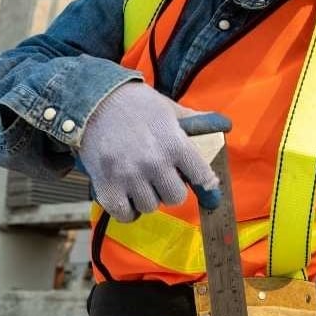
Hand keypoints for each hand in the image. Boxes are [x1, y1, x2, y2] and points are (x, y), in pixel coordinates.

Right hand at [78, 82, 218, 221]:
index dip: (203, 181)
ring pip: (150, 207)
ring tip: (140, 183)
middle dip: (170, 189)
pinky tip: (126, 197)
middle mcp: (155, 163)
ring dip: (147, 198)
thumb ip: (194, 121)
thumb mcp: (169, 108)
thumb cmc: (135, 104)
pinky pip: (125, 214)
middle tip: (161, 179)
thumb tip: (222, 124)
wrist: (92, 100)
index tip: (201, 183)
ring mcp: (130, 176)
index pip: (202, 176)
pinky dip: (127, 210)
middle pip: (176, 197)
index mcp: (175, 144)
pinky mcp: (107, 186)